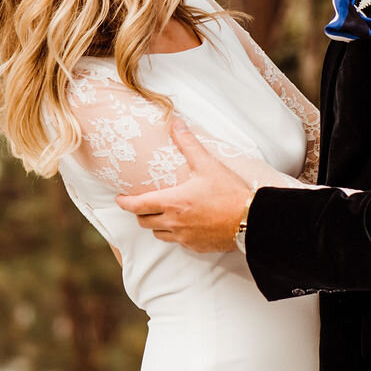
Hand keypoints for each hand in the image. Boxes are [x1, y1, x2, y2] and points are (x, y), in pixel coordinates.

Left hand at [115, 121, 251, 252]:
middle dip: (140, 212)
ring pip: (158, 234)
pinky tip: (184, 224)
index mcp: (172, 202)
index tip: (120, 199)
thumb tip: (176, 124)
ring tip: (162, 214)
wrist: (250, 220)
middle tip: (143, 203)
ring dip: (156, 224)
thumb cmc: (229, 193)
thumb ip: (188, 144)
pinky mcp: (195, 247)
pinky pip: (177, 242)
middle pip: (144, 221)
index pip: (137, 206)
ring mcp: (184, 237)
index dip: (125, 203)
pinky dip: (174, 234)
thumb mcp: (207, 165)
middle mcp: (174, 223)